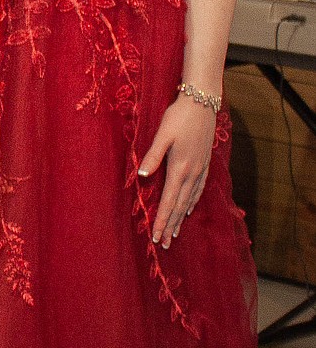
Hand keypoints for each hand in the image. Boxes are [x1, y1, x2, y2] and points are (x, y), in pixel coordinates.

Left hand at [137, 95, 215, 247]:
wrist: (202, 103)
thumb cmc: (178, 117)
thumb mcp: (162, 134)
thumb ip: (152, 155)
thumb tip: (142, 175)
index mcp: (180, 168)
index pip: (169, 201)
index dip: (163, 220)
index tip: (157, 236)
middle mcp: (192, 173)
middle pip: (180, 206)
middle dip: (171, 225)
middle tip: (164, 244)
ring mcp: (201, 169)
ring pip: (190, 200)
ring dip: (182, 218)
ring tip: (175, 233)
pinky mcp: (205, 164)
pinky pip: (199, 189)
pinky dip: (192, 202)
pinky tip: (190, 208)